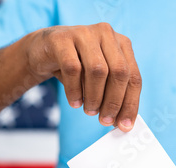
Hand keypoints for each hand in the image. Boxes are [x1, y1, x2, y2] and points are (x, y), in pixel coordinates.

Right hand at [27, 23, 141, 131]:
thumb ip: (113, 96)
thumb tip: (123, 122)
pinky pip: (73, 69)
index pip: (134, 76)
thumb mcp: (98, 80)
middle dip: (114, 102)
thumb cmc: (76, 67)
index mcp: (122, 44)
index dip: (131, 103)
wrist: (42, 51)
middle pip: (119, 72)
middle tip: (104, 120)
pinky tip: (74, 102)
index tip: (124, 125)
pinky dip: (74, 91)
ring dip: (94, 97)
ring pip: (98, 71)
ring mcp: (84, 34)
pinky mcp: (62, 39)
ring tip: (89, 110)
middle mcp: (106, 34)